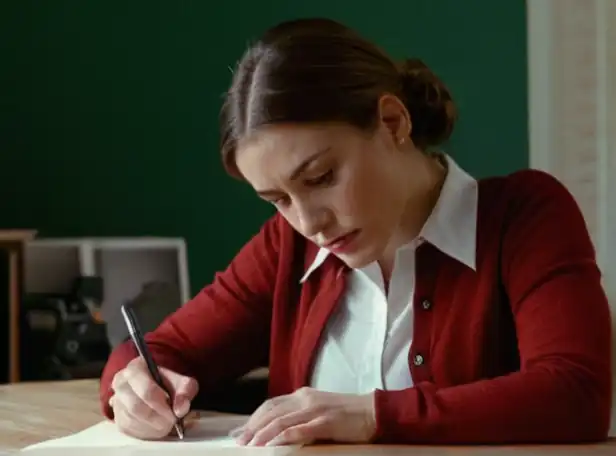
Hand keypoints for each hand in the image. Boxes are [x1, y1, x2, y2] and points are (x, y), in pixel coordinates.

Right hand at [109, 357, 198, 439]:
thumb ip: (186, 390)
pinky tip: (157, 428)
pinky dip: (146, 433)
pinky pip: (130, 430)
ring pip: (132, 420)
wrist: (156, 388)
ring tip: (166, 424)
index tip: (175, 413)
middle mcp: (120, 383)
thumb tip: (181, 409)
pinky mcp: (118, 419)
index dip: (161, 405)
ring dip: (152, 427)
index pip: (146, 390)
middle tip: (172, 422)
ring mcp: (116, 402)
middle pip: (136, 407)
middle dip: (157, 418)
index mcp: (135, 369)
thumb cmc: (167, 383)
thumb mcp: (182, 381)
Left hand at [234, 387, 375, 445]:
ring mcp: (315, 410)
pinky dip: (283, 438)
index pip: (271, 404)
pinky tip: (272, 445)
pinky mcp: (326, 422)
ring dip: (263, 435)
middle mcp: (305, 399)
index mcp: (303, 394)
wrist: (374, 412)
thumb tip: (280, 431)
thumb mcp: (319, 409)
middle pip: (271, 412)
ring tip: (251, 446)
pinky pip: (300, 431)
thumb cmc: (348, 414)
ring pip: (281, 421)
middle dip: (253, 427)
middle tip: (240, 441)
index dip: (254, 418)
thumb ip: (301, 416)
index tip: (241, 431)